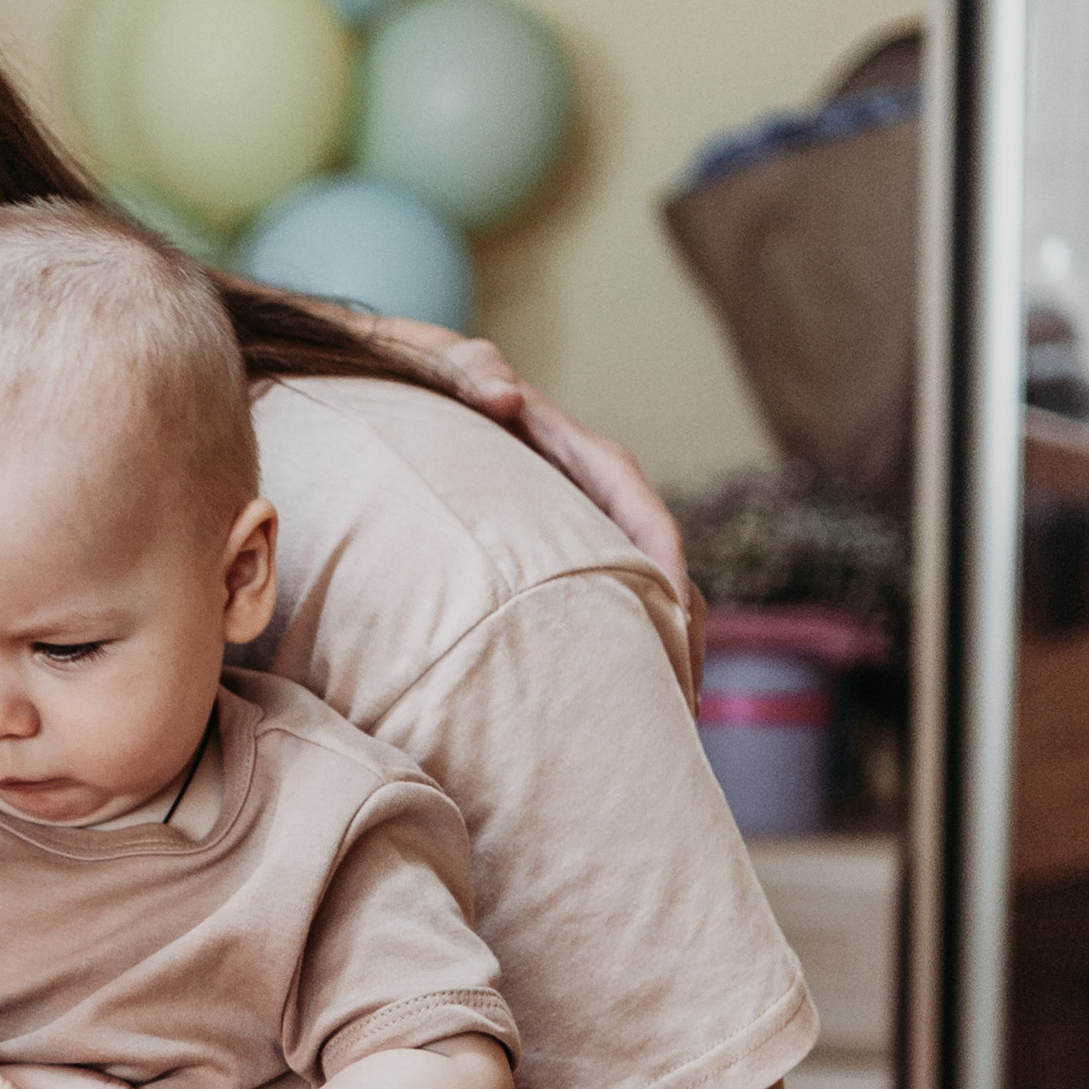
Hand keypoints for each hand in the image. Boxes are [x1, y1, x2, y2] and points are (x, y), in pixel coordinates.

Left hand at [373, 319, 704, 703]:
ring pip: (638, 594)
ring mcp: (575, 530)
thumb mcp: (443, 366)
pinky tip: (617, 705)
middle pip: (656, 564)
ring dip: (659, 651)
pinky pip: (599, 608)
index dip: (661, 559)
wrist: (404, 390)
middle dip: (678, 628)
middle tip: (684, 699)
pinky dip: (617, 652)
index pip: (636, 507)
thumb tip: (505, 392)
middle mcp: (589, 496)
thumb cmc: (426, 379)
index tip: (673, 609)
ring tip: (666, 721)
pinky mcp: (554, 559)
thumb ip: (468, 370)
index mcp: (575, 455)